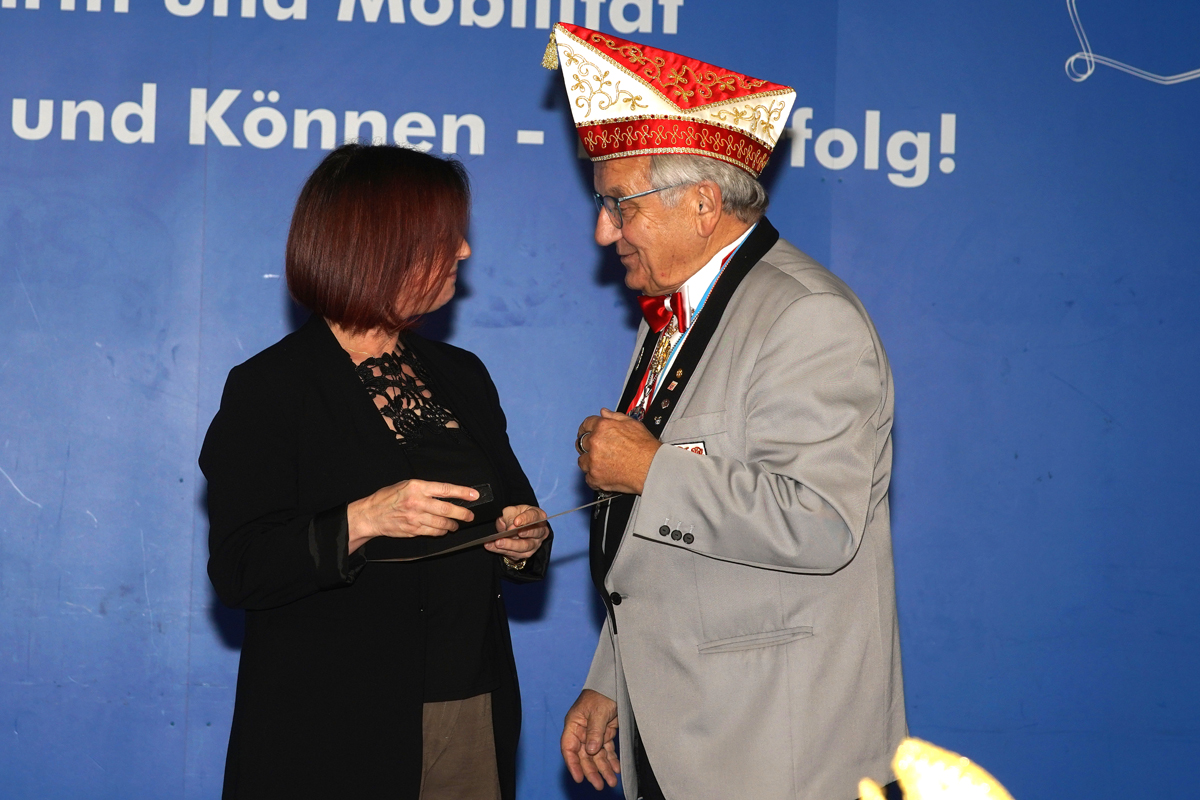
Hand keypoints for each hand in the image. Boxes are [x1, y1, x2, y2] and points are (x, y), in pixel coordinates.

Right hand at [346, 480, 476, 553]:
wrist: (371, 514)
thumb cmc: (388, 497)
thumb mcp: (406, 485)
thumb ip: (425, 489)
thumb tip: (446, 493)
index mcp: (417, 487)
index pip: (445, 489)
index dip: (462, 493)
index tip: (474, 495)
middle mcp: (418, 502)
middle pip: (447, 510)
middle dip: (463, 514)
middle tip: (470, 516)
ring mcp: (415, 518)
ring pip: (442, 524)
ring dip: (453, 525)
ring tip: (456, 524)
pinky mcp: (413, 530)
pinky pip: (433, 533)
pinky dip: (441, 532)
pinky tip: (443, 530)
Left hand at [484, 505, 548, 561]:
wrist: (515, 527)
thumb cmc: (516, 516)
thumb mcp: (512, 511)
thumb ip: (510, 516)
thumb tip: (510, 527)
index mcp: (538, 516)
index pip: (534, 517)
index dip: (525, 519)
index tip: (516, 522)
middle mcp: (540, 531)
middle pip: (534, 534)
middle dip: (521, 533)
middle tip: (507, 533)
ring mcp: (535, 544)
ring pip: (525, 547)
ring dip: (510, 545)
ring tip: (497, 542)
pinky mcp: (526, 553)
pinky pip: (514, 554)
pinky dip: (501, 550)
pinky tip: (491, 546)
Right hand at [561, 689, 620, 789]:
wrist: (614, 685)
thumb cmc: (601, 694)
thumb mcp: (598, 712)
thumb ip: (594, 731)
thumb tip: (590, 751)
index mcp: (574, 725)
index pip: (569, 748)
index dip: (573, 764)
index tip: (579, 778)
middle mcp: (582, 732)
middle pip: (584, 756)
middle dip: (592, 771)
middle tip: (599, 785)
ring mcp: (594, 734)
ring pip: (597, 756)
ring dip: (603, 769)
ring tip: (611, 781)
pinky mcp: (605, 733)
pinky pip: (607, 750)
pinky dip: (611, 760)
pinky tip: (616, 769)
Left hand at [576, 408, 660, 494]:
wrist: (652, 468)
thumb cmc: (645, 448)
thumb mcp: (633, 424)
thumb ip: (615, 417)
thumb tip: (604, 412)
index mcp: (602, 427)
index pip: (586, 425)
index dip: (586, 429)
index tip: (585, 433)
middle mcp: (595, 443)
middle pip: (581, 443)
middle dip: (587, 446)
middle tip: (597, 451)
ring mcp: (593, 461)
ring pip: (582, 461)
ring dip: (590, 463)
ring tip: (603, 464)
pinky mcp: (595, 477)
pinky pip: (588, 478)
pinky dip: (595, 478)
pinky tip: (605, 475)